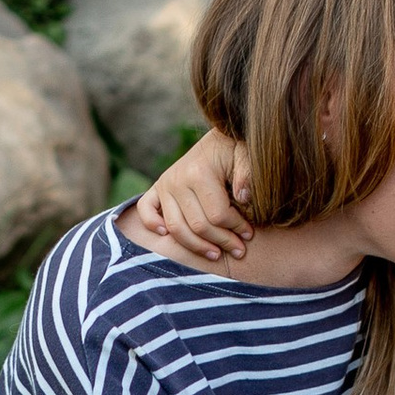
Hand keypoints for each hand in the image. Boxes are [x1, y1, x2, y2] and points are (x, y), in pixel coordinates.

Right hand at [132, 131, 252, 263]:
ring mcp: (165, 185)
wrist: (217, 140)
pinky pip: (145, 210)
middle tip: (239, 250)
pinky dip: (152, 224)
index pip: (217, 215)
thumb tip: (242, 197)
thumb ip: (247, 173)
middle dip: (222, 241)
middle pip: (198, 226)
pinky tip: (166, 234)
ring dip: (197, 246)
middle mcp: (177, 180)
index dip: (236, 229)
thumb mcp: (246, 155)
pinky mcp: (157, 188)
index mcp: (200, 172)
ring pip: (176, 228)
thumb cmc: (235, 150)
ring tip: (216, 254)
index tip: (249, 234)